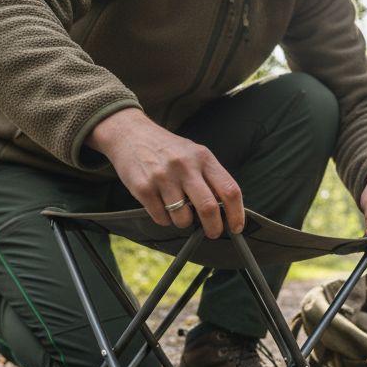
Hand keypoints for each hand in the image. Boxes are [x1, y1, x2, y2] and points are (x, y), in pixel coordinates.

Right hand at [87, 108, 243, 237]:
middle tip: (212, 233)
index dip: (237, 214)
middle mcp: (185, 166)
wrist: (130, 134)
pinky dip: (165, 219)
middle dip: (214, 228)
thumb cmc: (168, 149)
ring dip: (183, 222)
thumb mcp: (194, 154)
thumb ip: (210, 177)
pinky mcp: (143, 188)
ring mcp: (163, 177)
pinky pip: (161, 219)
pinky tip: (161, 204)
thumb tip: (226, 211)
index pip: (229, 190)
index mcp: (203, 157)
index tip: (236, 227)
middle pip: (208, 208)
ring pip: (183, 219)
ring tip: (178, 209)